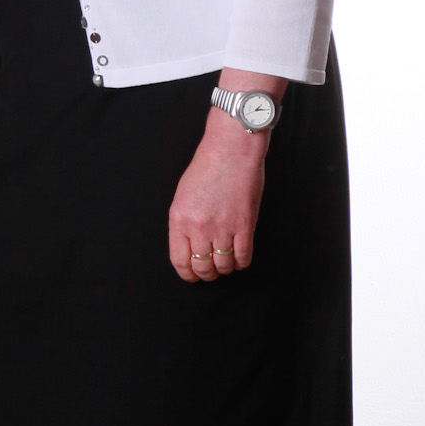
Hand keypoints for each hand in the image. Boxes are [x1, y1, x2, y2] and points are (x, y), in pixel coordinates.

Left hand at [169, 111, 267, 280]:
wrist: (231, 150)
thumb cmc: (206, 168)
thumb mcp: (182, 196)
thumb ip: (183, 223)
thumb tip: (189, 247)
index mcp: (179, 220)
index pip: (180, 261)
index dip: (187, 273)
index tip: (192, 275)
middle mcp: (199, 227)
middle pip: (202, 267)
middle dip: (206, 274)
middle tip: (210, 272)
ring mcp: (223, 227)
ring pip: (223, 265)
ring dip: (224, 269)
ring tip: (225, 264)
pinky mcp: (245, 225)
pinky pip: (243, 257)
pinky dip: (241, 263)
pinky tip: (239, 258)